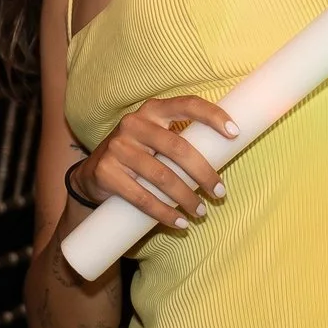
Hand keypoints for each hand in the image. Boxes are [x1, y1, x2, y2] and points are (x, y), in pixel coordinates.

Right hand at [71, 96, 238, 232]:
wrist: (92, 174)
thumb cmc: (138, 156)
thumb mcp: (155, 139)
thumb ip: (180, 141)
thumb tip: (224, 155)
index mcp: (152, 110)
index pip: (187, 104)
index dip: (213, 116)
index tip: (235, 133)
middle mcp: (134, 123)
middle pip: (178, 148)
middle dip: (204, 173)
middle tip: (220, 193)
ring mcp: (117, 147)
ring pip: (162, 177)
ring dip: (187, 199)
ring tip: (201, 212)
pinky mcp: (106, 171)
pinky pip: (142, 197)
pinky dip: (165, 213)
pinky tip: (179, 223)